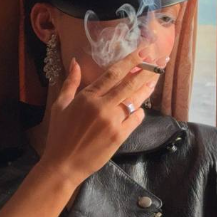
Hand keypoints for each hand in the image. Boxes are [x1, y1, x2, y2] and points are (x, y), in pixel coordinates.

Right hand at [39, 43, 161, 184]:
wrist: (63, 164)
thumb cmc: (59, 135)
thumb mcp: (60, 106)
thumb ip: (70, 83)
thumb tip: (75, 62)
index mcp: (87, 97)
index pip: (113, 73)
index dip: (131, 61)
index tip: (143, 52)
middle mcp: (102, 106)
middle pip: (129, 84)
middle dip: (145, 70)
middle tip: (157, 61)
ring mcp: (112, 122)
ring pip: (135, 100)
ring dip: (147, 88)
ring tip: (155, 79)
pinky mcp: (119, 136)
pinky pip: (135, 119)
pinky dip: (139, 111)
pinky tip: (141, 106)